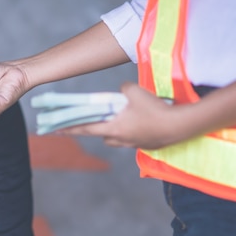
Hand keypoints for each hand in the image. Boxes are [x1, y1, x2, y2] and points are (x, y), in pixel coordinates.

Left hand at [57, 82, 189, 148]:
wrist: (179, 125)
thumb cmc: (154, 108)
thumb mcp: (135, 91)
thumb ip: (122, 89)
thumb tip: (121, 90)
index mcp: (113, 128)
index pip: (85, 128)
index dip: (69, 128)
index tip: (56, 130)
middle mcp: (120, 139)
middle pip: (101, 136)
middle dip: (94, 129)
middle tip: (89, 124)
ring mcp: (133, 144)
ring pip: (116, 140)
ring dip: (112, 132)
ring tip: (117, 121)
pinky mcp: (146, 146)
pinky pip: (131, 140)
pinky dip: (130, 133)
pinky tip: (139, 125)